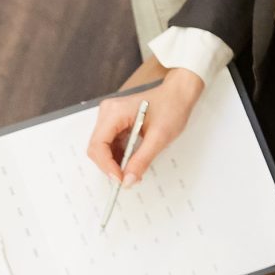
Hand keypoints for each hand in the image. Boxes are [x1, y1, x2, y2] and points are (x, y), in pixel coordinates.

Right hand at [86, 67, 203, 185]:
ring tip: (132, 170)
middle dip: (110, 166)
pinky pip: (110, 145)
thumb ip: (142, 160)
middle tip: (127, 179)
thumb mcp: (159, 137)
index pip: (98, 145)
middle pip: (97, 148)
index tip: (120, 179)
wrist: (178, 94)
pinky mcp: (114, 123)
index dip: (106, 166)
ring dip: (115, 163)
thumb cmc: (171, 107)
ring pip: (102, 148)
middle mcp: (107, 112)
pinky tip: (131, 160)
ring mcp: (109, 117)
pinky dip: (119, 156)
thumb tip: (128, 180)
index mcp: (114, 112)